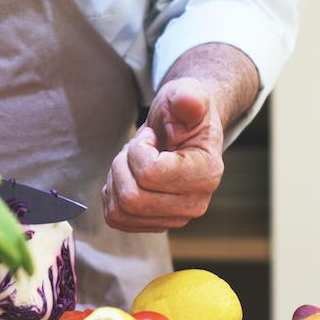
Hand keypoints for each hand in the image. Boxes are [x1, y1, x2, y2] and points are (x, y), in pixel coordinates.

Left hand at [101, 78, 223, 231]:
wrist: (182, 129)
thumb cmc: (182, 113)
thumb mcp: (185, 95)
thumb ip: (188, 98)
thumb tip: (189, 101)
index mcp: (206, 174)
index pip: (150, 174)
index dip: (138, 150)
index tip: (151, 137)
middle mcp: (195, 204)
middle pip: (132, 198)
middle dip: (123, 165)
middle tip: (136, 148)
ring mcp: (176, 218)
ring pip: (121, 211)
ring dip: (116, 179)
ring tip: (133, 161)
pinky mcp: (156, 224)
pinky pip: (117, 218)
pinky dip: (112, 194)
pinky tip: (127, 176)